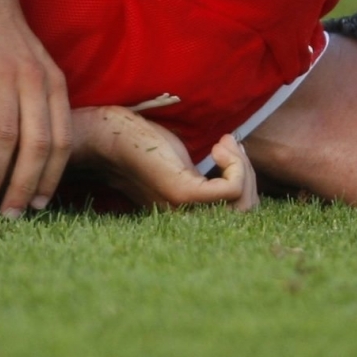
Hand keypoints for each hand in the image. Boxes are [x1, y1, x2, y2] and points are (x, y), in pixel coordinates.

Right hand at [0, 0, 71, 215]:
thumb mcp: (33, 64)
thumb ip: (38, 99)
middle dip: (24, 187)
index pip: (60, 142)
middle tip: (11, 216)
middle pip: (36, 147)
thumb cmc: (1, 32)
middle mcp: (34, 81)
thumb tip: (32, 149)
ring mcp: (2, 77)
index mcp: (53, 82)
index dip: (49, 178)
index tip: (37, 205)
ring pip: (4, 140)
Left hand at [70, 107, 258, 212]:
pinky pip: (231, 191)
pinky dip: (235, 166)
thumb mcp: (186, 166)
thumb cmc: (146, 146)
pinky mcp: (181, 193)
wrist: (108, 136)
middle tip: (229, 145)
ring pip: (243, 204)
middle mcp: (189, 220)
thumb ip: (210, 179)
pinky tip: (218, 147)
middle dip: (248, 173)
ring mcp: (185, 209)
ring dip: (243, 168)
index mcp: (192, 216)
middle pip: (247, 212)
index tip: (230, 152)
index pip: (240, 216)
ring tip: (224, 145)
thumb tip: (244, 173)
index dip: (246, 182)